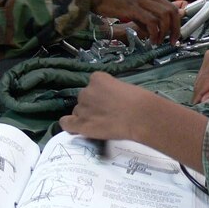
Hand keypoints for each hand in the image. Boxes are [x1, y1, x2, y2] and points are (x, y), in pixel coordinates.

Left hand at [60, 71, 208, 171]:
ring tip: (100, 124)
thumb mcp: (125, 87)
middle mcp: (86, 91)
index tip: (108, 100)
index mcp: (97, 78)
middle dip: (92, 105)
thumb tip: (111, 100)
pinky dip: (69, 125)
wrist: (141, 116)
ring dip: (86, 116)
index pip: (93, 84)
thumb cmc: (140, 101)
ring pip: (77, 111)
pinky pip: (67, 123)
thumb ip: (112, 91)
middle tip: (106, 114)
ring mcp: (82, 107)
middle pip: (84, 98)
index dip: (100, 94)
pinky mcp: (81, 124)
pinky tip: (76, 128)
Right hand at [78, 0, 180, 43]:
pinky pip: (151, 21)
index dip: (176, 21)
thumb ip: (142, 15)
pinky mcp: (133, 8)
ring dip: (165, 31)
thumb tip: (150, 29)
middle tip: (173, 40)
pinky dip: (155, 32)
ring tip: (159, 42)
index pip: (170, 6)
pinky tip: (151, 40)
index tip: (175, 33)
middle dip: (176, 28)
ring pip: (164, 15)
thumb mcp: (130, 5)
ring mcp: (141, 0)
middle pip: (171, 11)